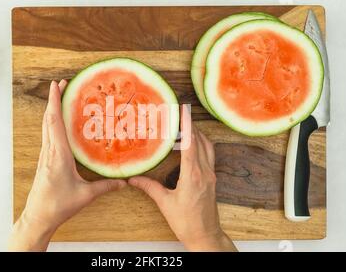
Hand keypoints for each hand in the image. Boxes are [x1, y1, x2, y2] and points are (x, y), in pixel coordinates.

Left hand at [9, 80, 125, 250]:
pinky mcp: (44, 160)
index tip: (57, 85)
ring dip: (52, 110)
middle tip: (63, 84)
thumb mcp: (86, 195)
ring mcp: (45, 155)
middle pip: (48, 119)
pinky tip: (59, 124)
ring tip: (61, 98)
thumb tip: (123, 182)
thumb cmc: (58, 205)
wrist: (38, 217)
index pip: (54, 121)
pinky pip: (47, 136)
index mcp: (58, 154)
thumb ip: (105, 186)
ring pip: (46, 126)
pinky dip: (52, 123)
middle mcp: (49, 151)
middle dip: (54, 99)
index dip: (55, 102)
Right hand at [129, 106, 236, 251]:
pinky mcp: (212, 180)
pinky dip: (201, 146)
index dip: (187, 125)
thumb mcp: (165, 204)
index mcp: (193, 176)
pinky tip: (191, 145)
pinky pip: (208, 156)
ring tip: (185, 126)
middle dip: (191, 125)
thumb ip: (149, 187)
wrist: (205, 236)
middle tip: (180, 113)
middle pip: (201, 141)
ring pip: (208, 147)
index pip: (192, 144)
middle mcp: (205, 173)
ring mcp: (211, 176)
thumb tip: (133, 178)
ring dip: (198, 134)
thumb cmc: (186, 222)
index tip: (183, 110)